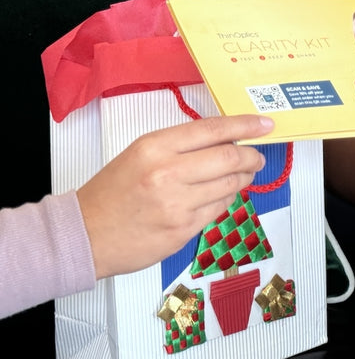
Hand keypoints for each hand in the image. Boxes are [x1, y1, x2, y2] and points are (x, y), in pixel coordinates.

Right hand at [76, 114, 273, 279]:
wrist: (85, 234)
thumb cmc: (113, 192)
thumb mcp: (140, 154)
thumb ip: (180, 145)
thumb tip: (224, 139)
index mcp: (155, 147)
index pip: (212, 130)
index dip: (245, 126)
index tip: (265, 124)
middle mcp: (168, 173)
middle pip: (229, 158)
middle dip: (251, 155)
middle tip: (258, 155)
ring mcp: (177, 204)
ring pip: (229, 185)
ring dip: (243, 178)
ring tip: (244, 174)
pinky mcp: (183, 230)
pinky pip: (219, 209)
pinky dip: (227, 199)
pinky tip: (223, 194)